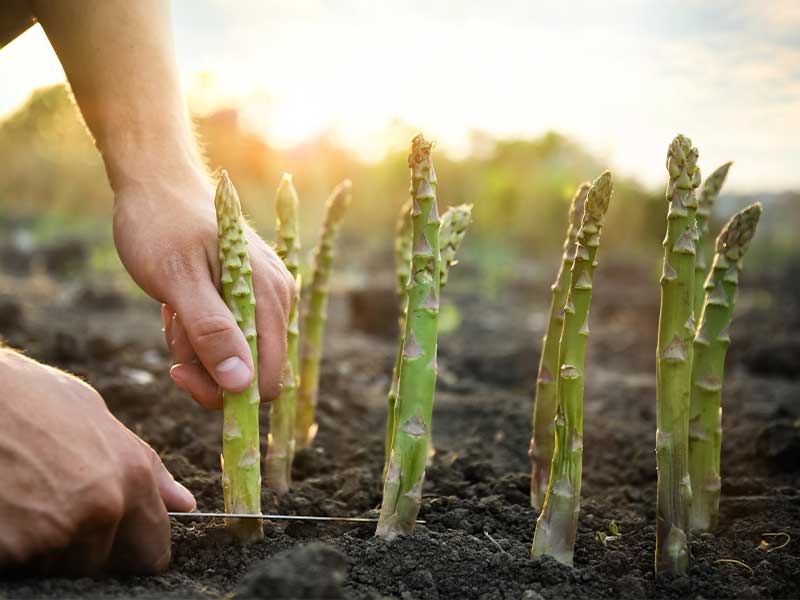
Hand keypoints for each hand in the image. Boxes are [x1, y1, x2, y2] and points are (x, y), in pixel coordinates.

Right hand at [0, 349, 195, 574]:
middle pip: (106, 564)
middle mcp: (103, 509)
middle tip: (61, 510)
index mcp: (132, 476)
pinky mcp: (13, 547)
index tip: (120, 542)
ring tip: (28, 498)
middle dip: (89, 548)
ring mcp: (56, 532)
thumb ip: (144, 464)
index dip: (134, 549)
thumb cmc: (27, 396)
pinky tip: (7, 508)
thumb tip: (182, 502)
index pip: (153, 552)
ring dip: (48, 547)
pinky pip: (25, 564)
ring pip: (63, 566)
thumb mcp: (94, 415)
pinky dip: (15, 546)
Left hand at [112, 169, 293, 408]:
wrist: (156, 184)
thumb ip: (211, 331)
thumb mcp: (177, 280)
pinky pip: (229, 336)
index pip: (267, 378)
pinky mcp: (250, 296)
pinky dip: (198, 333)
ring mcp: (266, 296)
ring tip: (173, 310)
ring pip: (237, 356)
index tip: (179, 370)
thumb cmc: (161, 226)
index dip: (225, 390)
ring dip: (197, 348)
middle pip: (252, 372)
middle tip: (173, 332)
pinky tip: (180, 306)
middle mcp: (278, 298)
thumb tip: (241, 385)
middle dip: (205, 366)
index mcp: (269, 295)